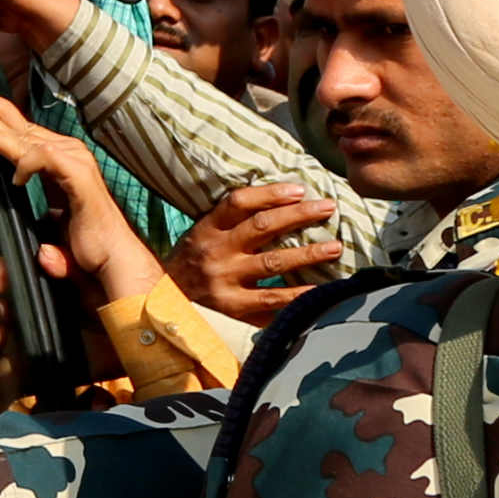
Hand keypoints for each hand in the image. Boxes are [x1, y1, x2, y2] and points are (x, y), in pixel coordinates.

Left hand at [0, 90, 161, 305]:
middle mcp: (70, 157)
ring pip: (31, 141)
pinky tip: (14, 176)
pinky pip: (47, 158)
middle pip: (26, 130)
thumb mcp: (50, 227)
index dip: (3, 120)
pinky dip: (27, 162)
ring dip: (1, 133)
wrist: (115, 261)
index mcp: (60, 163)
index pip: (27, 134)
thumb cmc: (86, 245)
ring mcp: (77, 165)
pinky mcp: (80, 179)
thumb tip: (39, 249)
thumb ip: (37, 221)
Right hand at [164, 181, 347, 325]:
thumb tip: (281, 203)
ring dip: (308, 254)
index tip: (300, 189)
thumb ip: (230, 223)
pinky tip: (321, 290)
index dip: (270, 194)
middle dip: (299, 215)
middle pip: (261, 227)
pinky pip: (272, 299)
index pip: (238, 202)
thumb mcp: (201, 236)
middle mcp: (216, 252)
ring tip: (335, 247)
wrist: (163, 304)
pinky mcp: (233, 308)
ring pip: (272, 263)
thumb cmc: (192, 265)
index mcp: (207, 229)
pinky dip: (299, 295)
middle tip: (328, 207)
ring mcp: (225, 281)